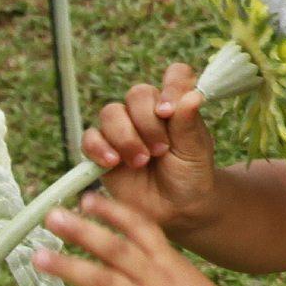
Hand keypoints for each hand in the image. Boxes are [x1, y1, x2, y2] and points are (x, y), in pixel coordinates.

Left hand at [33, 190, 252, 285]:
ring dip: (68, 267)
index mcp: (168, 262)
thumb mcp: (187, 281)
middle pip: (115, 247)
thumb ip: (158, 270)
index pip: (140, 227)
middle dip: (82, 229)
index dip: (112, 211)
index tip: (87, 196)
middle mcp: (155, 279)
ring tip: (38, 256)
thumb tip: (127, 261)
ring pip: (102, 281)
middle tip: (51, 215)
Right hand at [77, 61, 221, 234]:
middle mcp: (146, 112)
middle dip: (147, 122)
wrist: (176, 209)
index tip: (168, 112)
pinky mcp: (102, 149)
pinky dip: (99, 148)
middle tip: (161, 150)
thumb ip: (189, 124)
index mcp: (174, 105)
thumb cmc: (190, 176)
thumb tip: (192, 95)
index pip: (174, 76)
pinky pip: (90, 137)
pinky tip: (113, 162)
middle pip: (137, 94)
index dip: (170, 86)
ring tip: (141, 161)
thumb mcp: (196, 151)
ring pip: (111, 113)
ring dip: (125, 137)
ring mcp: (122, 129)